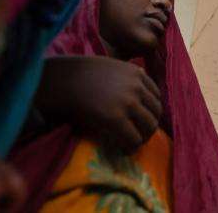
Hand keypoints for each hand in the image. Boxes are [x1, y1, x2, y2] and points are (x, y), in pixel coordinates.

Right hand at [36, 56, 162, 153]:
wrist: (60, 79)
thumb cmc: (79, 75)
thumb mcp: (109, 68)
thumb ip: (125, 79)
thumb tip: (135, 99)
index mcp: (136, 72)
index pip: (156, 96)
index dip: (150, 111)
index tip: (140, 121)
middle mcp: (136, 86)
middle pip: (156, 112)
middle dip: (149, 127)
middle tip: (138, 137)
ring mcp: (128, 101)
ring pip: (149, 127)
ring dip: (142, 139)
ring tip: (130, 145)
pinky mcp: (116, 118)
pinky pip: (134, 139)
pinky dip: (130, 148)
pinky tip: (121, 150)